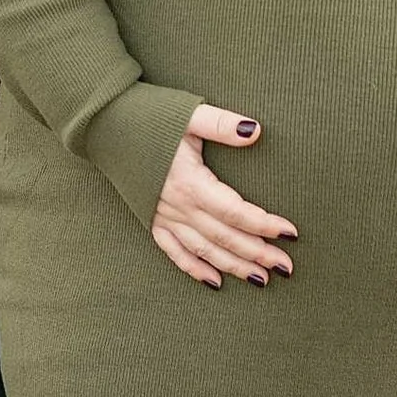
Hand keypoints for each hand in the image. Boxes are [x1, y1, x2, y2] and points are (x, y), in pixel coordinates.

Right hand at [151, 104, 297, 289]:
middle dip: (257, 254)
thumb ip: (221, 124)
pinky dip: (193, 268)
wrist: (106, 123)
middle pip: (225, 236)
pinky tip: (214, 282)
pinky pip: (173, 251)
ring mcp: (163, 215)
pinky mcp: (151, 218)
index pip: (235, 211)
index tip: (291, 232)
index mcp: (190, 182)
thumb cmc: (148, 116)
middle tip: (287, 267)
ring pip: (204, 249)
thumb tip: (255, 130)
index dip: (264, 224)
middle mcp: (178, 205)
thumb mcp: (187, 115)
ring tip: (262, 280)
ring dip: (233, 266)